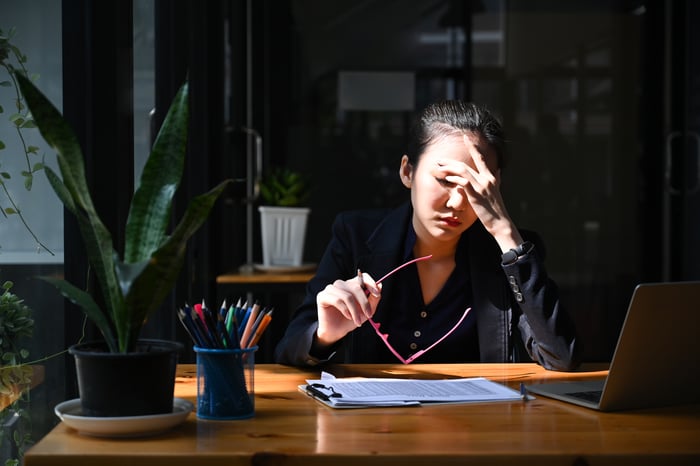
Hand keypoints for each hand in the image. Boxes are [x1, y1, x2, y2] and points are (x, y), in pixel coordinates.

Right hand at [315, 271, 380, 345]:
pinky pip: (337, 300)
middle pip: (356, 287)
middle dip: (364, 303)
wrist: (336, 331)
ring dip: (355, 310)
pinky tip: (348, 316)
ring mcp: (331, 289)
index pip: (362, 276)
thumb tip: (380, 285)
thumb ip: (374, 299)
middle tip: (368, 315)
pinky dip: (345, 310)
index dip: (370, 283)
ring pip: (347, 296)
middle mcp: (341, 284)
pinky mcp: (322, 296)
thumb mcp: (366, 311)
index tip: (377, 294)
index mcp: (351, 285)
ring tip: (357, 321)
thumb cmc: (351, 320)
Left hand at [435, 134, 522, 249]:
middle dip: (451, 161)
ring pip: (463, 171)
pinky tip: (447, 178)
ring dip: (449, 168)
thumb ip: (497, 180)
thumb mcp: (497, 191)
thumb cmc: (496, 209)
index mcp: (491, 177)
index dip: (473, 147)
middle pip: (466, 164)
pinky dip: (454, 178)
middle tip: (440, 160)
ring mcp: (481, 186)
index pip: (480, 158)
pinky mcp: (476, 194)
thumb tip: (498, 171)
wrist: (500, 222)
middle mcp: (486, 178)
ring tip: (439, 168)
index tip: (466, 138)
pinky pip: (463, 182)